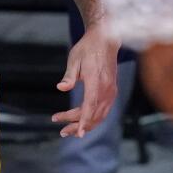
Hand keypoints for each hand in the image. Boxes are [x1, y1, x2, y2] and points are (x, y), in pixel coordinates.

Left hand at [52, 23, 119, 137]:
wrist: (105, 39)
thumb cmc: (87, 48)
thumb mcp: (74, 59)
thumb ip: (69, 76)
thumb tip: (61, 88)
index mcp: (96, 81)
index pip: (90, 106)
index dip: (83, 121)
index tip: (77, 133)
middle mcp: (106, 89)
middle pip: (93, 115)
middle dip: (77, 125)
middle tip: (61, 130)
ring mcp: (111, 91)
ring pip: (99, 115)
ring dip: (85, 124)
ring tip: (69, 129)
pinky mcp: (112, 91)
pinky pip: (104, 110)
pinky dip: (93, 118)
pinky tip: (82, 121)